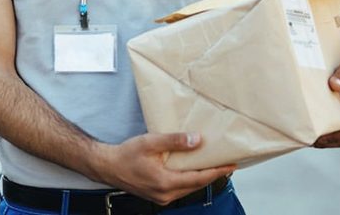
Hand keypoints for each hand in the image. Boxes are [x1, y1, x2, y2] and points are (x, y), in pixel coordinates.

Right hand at [95, 133, 234, 206]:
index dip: (217, 171)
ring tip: (212, 166)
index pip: (199, 178)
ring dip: (201, 178)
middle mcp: (166, 194)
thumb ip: (174, 141)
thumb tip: (196, 140)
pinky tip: (191, 171)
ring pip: (188, 189)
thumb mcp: (150, 143)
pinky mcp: (158, 196)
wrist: (107, 166)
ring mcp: (162, 197)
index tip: (231, 165)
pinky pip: (179, 190)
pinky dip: (188, 180)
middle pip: (196, 185)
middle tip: (226, 164)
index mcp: (166, 182)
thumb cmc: (126, 154)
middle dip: (212, 174)